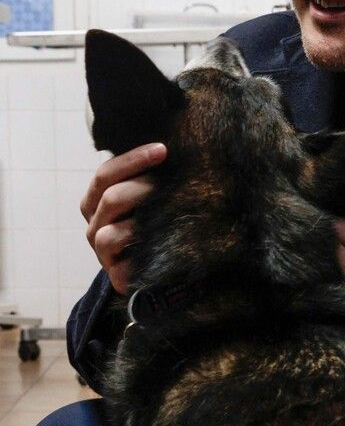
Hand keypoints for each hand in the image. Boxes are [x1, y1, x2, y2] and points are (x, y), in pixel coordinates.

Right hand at [80, 143, 166, 293]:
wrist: (161, 265)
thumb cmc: (153, 222)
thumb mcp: (147, 196)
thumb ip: (147, 176)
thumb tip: (166, 150)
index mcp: (96, 201)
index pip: (105, 174)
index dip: (132, 159)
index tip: (162, 150)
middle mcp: (94, 224)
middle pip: (109, 198)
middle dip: (141, 186)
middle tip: (169, 183)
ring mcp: (102, 252)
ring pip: (109, 234)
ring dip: (139, 221)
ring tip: (167, 212)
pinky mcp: (116, 276)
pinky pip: (122, 266)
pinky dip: (139, 253)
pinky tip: (161, 243)